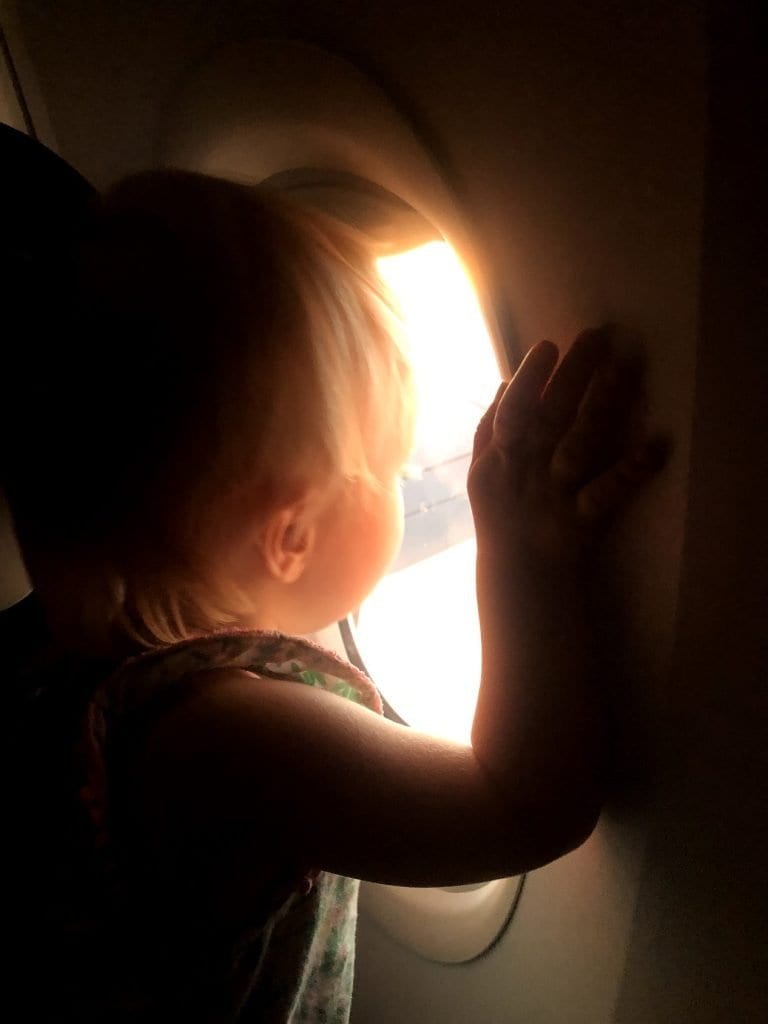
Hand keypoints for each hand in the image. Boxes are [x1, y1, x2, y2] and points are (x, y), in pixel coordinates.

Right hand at [467, 326, 664, 571]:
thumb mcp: (483, 476)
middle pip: (549, 418)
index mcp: (498, 461)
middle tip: (596, 337)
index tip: (548, 346)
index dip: (528, 380)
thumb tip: (502, 382)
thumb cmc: (503, 520)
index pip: (511, 413)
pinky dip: (631, 471)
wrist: (518, 580)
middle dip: (571, 376)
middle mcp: (525, 473)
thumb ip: (487, 432)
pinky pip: (607, 494)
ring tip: (624, 370)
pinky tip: (656, 447)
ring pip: (578, 445)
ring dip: (601, 406)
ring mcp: (554, 497)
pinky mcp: (581, 522)